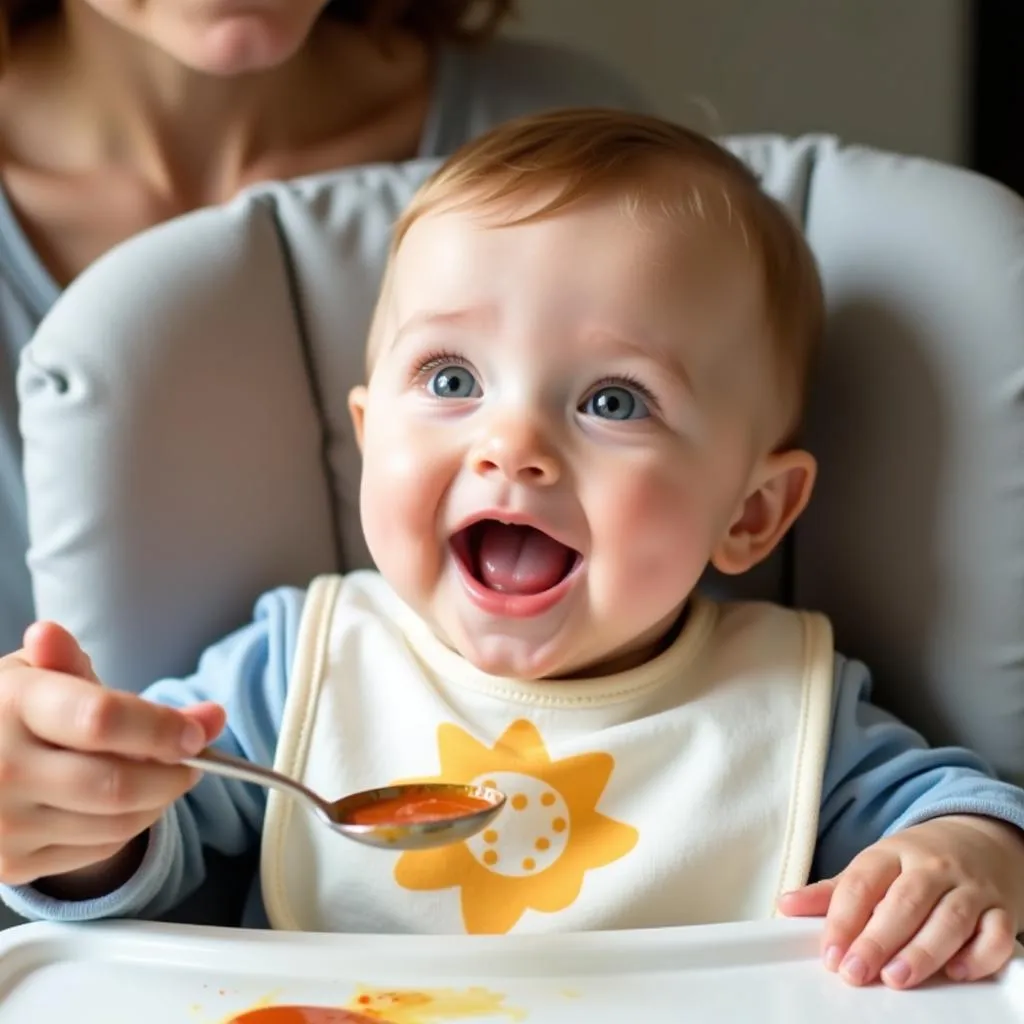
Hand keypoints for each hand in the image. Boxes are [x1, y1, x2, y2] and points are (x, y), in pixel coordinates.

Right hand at [0, 622, 224, 893]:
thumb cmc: (10, 710)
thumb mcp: (40, 673)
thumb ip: (93, 669)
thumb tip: (175, 694)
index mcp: (13, 705)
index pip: (102, 720)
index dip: (162, 727)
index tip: (200, 728)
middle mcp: (2, 769)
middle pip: (117, 784)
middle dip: (174, 772)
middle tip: (195, 756)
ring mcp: (4, 823)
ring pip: (116, 823)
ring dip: (159, 799)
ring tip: (164, 773)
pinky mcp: (11, 864)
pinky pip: (99, 849)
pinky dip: (130, 825)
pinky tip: (126, 800)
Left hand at [779, 816, 1023, 988]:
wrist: (981, 838)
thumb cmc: (916, 862)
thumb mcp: (873, 866)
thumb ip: (832, 892)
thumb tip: (785, 905)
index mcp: (891, 853)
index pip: (862, 882)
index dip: (842, 919)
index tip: (829, 954)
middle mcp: (931, 866)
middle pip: (905, 901)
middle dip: (878, 939)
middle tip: (855, 972)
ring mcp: (970, 887)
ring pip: (950, 918)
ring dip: (923, 951)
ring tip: (897, 979)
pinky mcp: (1002, 909)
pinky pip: (997, 935)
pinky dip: (979, 956)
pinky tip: (956, 973)